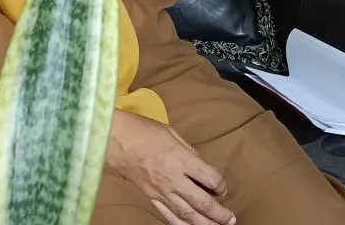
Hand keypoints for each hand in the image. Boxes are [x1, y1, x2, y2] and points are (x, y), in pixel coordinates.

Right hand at [106, 110, 235, 224]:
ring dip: (204, 223)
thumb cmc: (142, 130)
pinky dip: (181, 224)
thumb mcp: (172, 133)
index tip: (221, 186)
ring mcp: (161, 191)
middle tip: (230, 219)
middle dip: (219, 213)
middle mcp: (174, 179)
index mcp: (182, 159)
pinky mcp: (150, 196)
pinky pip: (168, 215)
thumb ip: (189, 151)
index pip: (210, 178)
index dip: (220, 184)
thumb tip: (200, 165)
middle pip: (203, 202)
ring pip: (187, 214)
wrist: (114, 138)